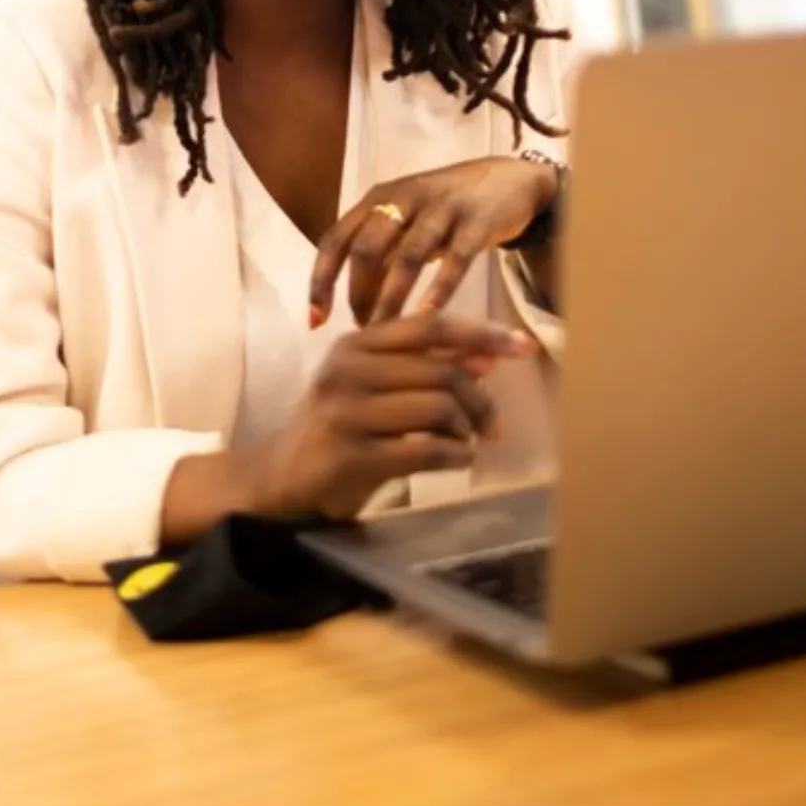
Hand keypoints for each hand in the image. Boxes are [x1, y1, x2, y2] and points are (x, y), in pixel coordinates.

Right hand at [236, 315, 534, 521]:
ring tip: (467, 443)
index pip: (431, 326)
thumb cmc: (338, 428)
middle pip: (441, 370)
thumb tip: (487, 359)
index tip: (522, 345)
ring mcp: (347, 413)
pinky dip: (456, 456)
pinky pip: (426, 451)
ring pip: (438, 408)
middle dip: (480, 399)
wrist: (283, 479)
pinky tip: (459, 460)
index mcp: (355, 344)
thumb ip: (423, 368)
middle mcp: (347, 370)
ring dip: (466, 430)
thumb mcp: (373, 385)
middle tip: (493, 425)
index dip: (482, 334)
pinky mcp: (352, 457)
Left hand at [310, 156, 560, 326]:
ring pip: (407, 257)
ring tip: (388, 332)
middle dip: (358, 295)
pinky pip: (455, 259)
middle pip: (366, 250)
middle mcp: (404, 198)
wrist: (510, 180)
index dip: (321, 281)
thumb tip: (354, 303)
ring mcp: (441, 207)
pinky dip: (439, 290)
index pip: (335, 240)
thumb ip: (381, 254)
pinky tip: (428, 317)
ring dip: (393, 299)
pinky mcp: (476, 221)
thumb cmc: (447, 209)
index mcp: (378, 198)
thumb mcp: (407, 222)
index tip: (315, 320)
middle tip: (363, 330)